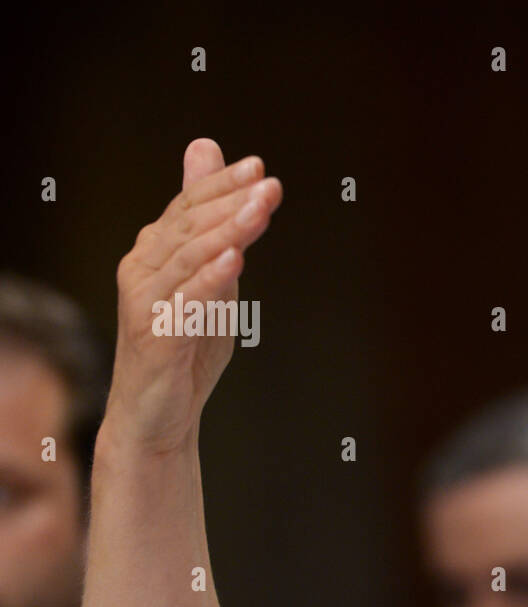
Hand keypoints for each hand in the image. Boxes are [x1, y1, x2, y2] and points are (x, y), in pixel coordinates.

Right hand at [106, 138, 281, 453]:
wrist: (157, 415)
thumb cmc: (185, 348)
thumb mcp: (209, 284)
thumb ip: (214, 229)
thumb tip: (209, 153)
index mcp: (154, 253)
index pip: (189, 208)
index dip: (222, 185)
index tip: (260, 168)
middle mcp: (142, 269)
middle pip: (190, 226)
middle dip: (232, 202)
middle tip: (270, 185)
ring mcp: (145, 302)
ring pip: (188, 257)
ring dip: (228, 231)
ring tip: (260, 211)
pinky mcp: (154, 336)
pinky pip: (185, 303)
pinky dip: (209, 279)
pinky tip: (233, 261)